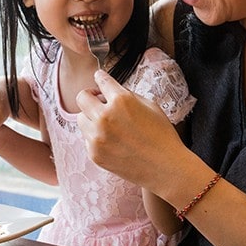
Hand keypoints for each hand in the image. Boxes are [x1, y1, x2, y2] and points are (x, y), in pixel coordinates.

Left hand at [76, 69, 183, 188]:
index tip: (98, 77)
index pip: (101, 80)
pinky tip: (112, 140)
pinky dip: (95, 136)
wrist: (165, 168)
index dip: (100, 77)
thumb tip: (109, 92)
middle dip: (90, 96)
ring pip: (80, 118)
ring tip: (107, 123)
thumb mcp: (150, 105)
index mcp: (121, 100)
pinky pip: (86, 138)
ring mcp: (97, 137)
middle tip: (98, 100)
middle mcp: (105, 116)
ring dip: (90, 117)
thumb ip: (127, 95)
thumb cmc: (162, 135)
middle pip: (82, 97)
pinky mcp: (94, 153)